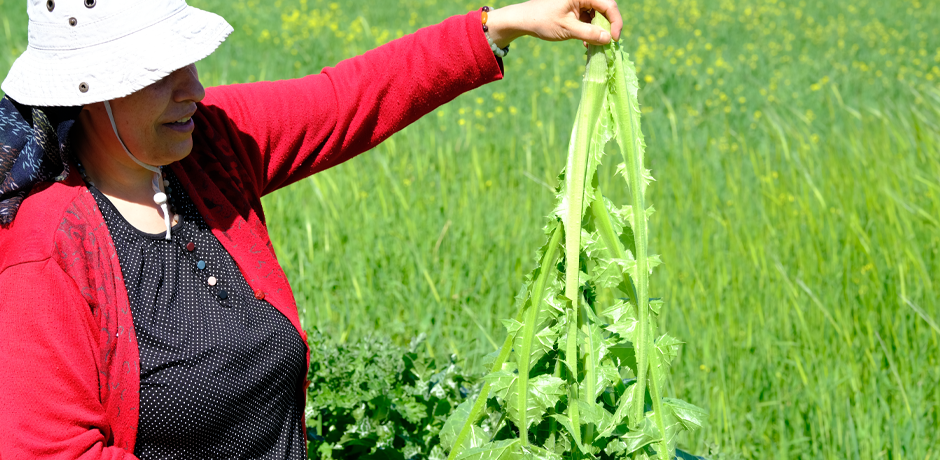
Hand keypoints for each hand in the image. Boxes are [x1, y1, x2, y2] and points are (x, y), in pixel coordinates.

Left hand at [485, 0, 622, 48]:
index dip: (615, 22)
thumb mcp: (567, 29)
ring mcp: (579, 1)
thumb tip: (608, 39)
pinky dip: (589, 30)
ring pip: (598, 15)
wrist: (524, 19)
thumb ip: (589, 33)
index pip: (608, 5)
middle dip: (606, 27)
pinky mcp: (576, 8)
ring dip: (597, 31)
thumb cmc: (543, 20)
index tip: (614, 39)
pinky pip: (589, 18)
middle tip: (605, 44)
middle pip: (605, 9)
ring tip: (591, 45)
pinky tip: (585, 42)